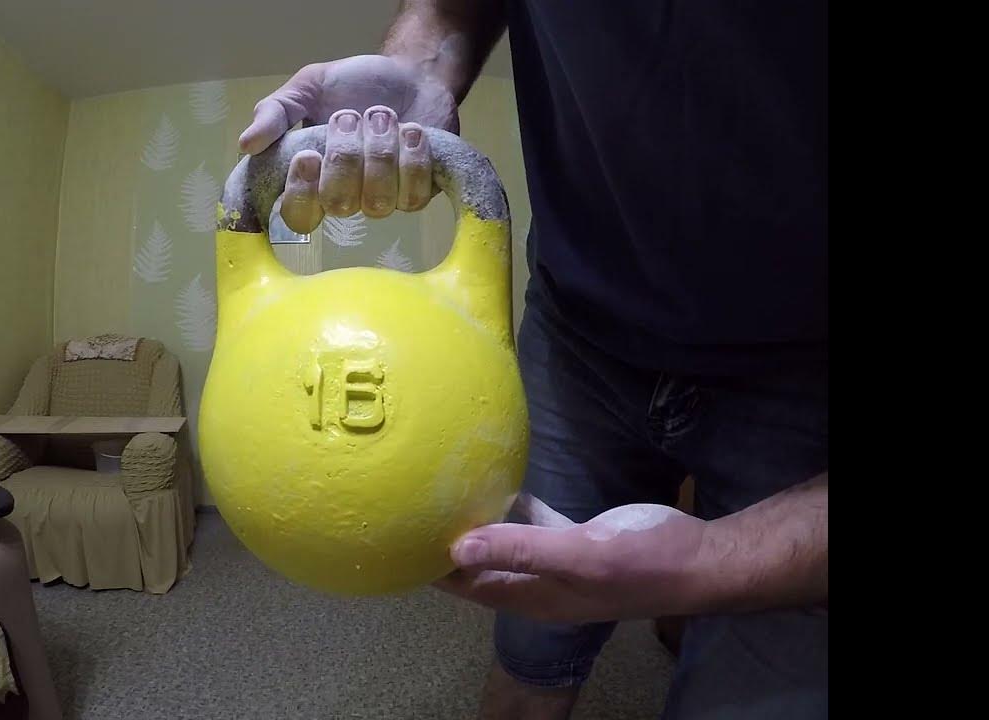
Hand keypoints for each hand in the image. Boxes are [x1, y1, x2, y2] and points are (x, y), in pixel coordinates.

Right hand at [238, 55, 458, 232]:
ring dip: (381, 149)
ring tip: (384, 116)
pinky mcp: (417, 193)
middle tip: (351, 116)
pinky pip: (413, 195)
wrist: (412, 73)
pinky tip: (412, 131)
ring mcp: (382, 199)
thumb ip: (276, 111)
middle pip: (338, 205)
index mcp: (311, 178)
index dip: (302, 193)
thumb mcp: (309, 87)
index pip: (296, 215)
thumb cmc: (356, 84)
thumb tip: (246, 144)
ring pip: (378, 201)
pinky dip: (412, 156)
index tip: (308, 155)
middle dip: (347, 155)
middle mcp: (344, 197)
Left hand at [434, 495, 708, 623]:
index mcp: (531, 596)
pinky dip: (512, 505)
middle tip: (410, 504)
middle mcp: (537, 583)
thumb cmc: (642, 561)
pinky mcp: (575, 537)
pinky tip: (497, 477)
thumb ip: (519, 549)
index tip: (394, 540)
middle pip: (476, 565)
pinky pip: (531, 523)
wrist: (703, 559)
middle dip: (444, 543)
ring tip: (441, 489)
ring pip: (502, 543)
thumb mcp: (579, 554)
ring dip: (476, 522)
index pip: (463, 586)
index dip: (429, 567)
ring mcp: (556, 560)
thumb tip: (456, 549)